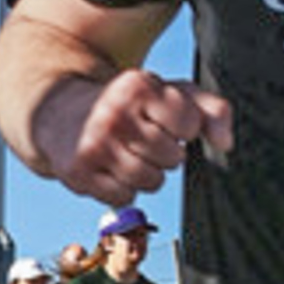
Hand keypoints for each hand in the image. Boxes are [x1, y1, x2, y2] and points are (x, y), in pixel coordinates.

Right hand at [35, 65, 232, 204]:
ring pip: (150, 181)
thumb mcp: (167, 93)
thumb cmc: (124, 104)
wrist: (59, 113)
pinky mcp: (78, 173)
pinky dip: (122, 188)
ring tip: (128, 154)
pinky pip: (124, 198)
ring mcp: (94, 145)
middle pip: (172, 158)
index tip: (162, 120)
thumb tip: (225, 143)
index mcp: (137, 86)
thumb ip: (209, 109)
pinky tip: (109, 168)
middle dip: (164, 153)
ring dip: (146, 173)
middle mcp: (113, 114)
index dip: (182, 128)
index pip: (188, 125)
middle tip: (142, 138)